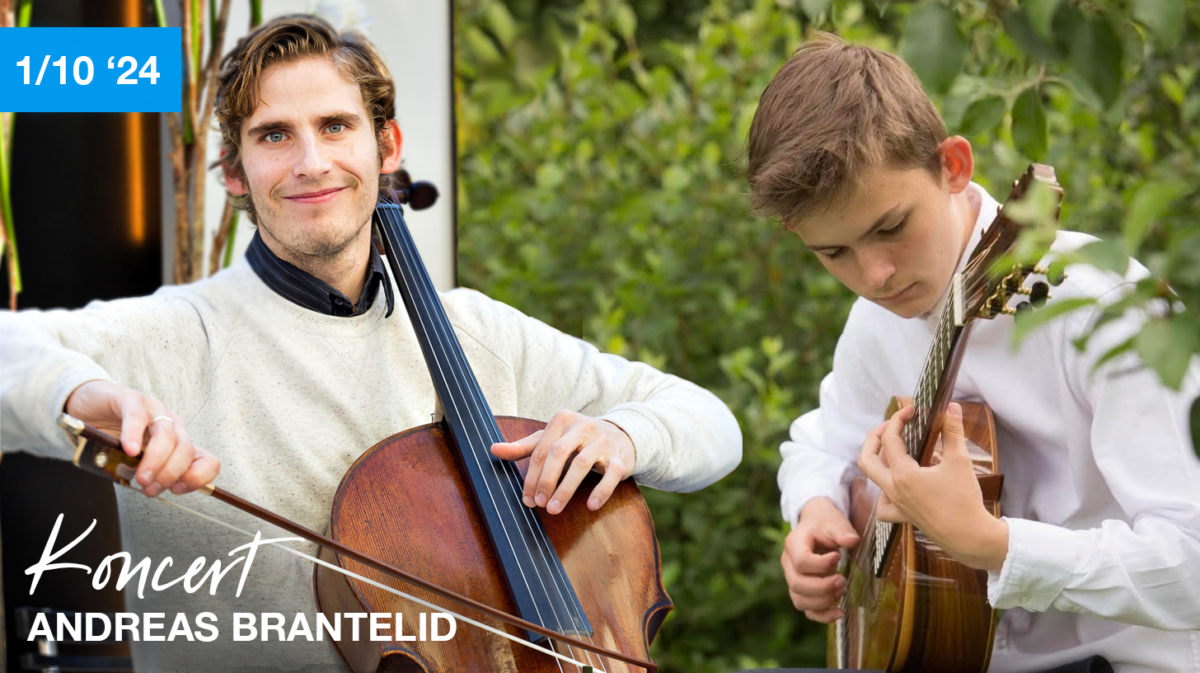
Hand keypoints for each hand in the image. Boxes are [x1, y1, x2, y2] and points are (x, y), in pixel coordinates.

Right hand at [64, 380, 219, 497]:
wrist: (86, 407)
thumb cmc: (114, 436)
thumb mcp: (135, 462)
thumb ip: (147, 473)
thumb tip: (153, 490)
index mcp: (179, 442)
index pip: (207, 460)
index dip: (198, 478)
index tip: (176, 490)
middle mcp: (172, 424)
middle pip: (185, 449)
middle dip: (170, 474)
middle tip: (150, 489)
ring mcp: (153, 409)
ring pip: (166, 435)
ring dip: (156, 460)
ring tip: (141, 477)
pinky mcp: (130, 399)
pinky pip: (137, 416)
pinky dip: (134, 435)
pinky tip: (129, 450)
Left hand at [490, 410, 635, 514]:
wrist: (620, 435)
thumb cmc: (578, 439)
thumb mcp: (552, 438)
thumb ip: (524, 446)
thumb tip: (493, 449)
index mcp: (562, 420)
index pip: (542, 450)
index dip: (531, 476)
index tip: (526, 498)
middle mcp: (583, 426)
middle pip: (558, 453)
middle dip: (546, 481)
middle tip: (538, 504)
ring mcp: (602, 441)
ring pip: (582, 464)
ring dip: (566, 489)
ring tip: (554, 509)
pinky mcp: (619, 457)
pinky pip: (611, 474)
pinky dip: (601, 490)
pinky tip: (590, 506)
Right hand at [781, 496, 858, 622]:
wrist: (816, 527)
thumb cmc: (824, 524)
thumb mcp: (833, 521)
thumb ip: (842, 531)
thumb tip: (852, 541)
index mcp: (793, 544)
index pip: (801, 561)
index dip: (820, 564)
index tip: (838, 557)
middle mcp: (788, 564)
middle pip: (797, 584)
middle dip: (823, 587)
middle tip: (843, 580)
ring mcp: (793, 579)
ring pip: (800, 601)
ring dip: (824, 601)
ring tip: (842, 590)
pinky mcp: (802, 592)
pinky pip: (807, 611)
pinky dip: (823, 616)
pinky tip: (840, 612)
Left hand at [857, 402, 1007, 571]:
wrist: (970, 537)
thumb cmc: (964, 500)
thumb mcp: (960, 461)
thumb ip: (953, 432)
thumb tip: (952, 407)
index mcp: (903, 474)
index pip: (889, 439)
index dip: (898, 420)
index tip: (913, 410)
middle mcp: (894, 489)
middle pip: (866, 459)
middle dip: (874, 438)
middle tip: (891, 426)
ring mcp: (897, 504)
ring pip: (873, 481)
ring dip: (878, 462)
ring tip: (895, 450)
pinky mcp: (904, 517)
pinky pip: (883, 506)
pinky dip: (884, 493)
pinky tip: (896, 486)